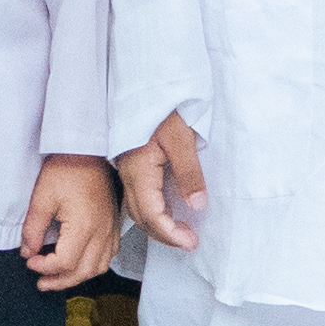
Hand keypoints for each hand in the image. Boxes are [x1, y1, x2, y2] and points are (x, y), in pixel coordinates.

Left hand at [21, 156, 118, 291]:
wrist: (88, 151)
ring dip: (77, 277)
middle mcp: (101, 232)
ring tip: (58, 277)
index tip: (30, 261)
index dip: (44, 267)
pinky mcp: (113, 225)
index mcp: (84, 226)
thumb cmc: (66, 170)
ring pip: (98, 268)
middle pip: (83, 272)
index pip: (64, 262)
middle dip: (59, 281)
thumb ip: (33, 230)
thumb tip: (28, 252)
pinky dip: (92, 265)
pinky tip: (78, 262)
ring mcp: (110, 230)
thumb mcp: (41, 198)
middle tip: (41, 282)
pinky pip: (108, 256)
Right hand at [119, 112, 209, 250]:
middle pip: (141, 217)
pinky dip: (153, 211)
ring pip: (137, 209)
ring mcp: (127, 170)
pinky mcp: (131, 164)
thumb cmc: (162, 106)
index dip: (170, 233)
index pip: (152, 214)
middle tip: (190, 242)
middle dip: (164, 235)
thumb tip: (197, 205)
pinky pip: (138, 197)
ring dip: (158, 225)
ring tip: (181, 231)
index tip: (191, 243)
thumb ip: (189, 173)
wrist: (144, 83)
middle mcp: (129, 175)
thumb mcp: (181, 137)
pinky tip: (168, 210)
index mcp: (139, 171)